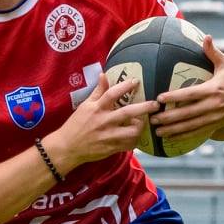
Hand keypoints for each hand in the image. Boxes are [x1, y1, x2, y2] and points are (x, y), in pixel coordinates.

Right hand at [43, 73, 157, 172]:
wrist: (68, 147)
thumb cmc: (76, 124)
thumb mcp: (85, 105)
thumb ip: (97, 91)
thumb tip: (104, 75)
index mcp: (96, 109)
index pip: (112, 94)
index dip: (125, 86)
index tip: (136, 81)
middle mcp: (103, 121)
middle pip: (127, 113)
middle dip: (144, 108)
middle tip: (155, 104)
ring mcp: (108, 136)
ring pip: (131, 132)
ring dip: (140, 127)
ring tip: (141, 123)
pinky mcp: (111, 148)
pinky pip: (128, 145)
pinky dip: (134, 140)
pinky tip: (134, 136)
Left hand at [150, 35, 223, 141]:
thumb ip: (213, 52)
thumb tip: (206, 36)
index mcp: (213, 90)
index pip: (190, 94)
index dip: (175, 96)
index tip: (160, 98)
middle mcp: (213, 105)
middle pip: (187, 113)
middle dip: (169, 117)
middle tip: (152, 118)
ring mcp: (214, 117)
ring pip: (191, 126)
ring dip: (173, 130)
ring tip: (157, 132)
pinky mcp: (215, 125)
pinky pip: (197, 133)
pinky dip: (183, 136)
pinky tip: (170, 138)